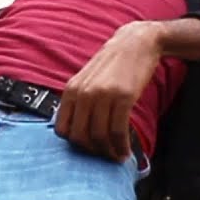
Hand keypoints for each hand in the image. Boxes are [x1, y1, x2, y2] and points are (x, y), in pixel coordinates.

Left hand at [54, 21, 161, 161]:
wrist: (136, 43)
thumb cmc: (113, 64)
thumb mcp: (88, 80)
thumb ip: (80, 102)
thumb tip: (78, 131)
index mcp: (71, 90)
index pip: (62, 129)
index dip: (75, 144)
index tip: (88, 149)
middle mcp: (83, 93)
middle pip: (80, 137)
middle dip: (93, 152)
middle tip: (104, 155)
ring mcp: (103, 95)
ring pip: (100, 136)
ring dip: (109, 152)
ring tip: (117, 156)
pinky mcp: (123, 97)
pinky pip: (118, 131)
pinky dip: (122, 146)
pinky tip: (126, 150)